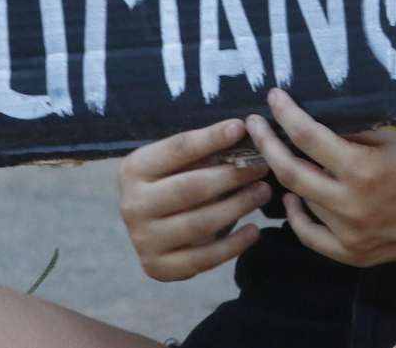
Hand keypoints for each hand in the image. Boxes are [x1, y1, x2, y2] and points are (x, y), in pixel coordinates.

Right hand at [116, 118, 270, 281]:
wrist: (150, 227)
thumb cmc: (171, 184)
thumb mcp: (179, 163)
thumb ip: (204, 151)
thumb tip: (243, 133)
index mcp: (134, 169)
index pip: (177, 150)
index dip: (210, 138)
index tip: (240, 129)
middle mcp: (132, 205)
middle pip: (189, 188)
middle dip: (231, 176)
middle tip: (261, 167)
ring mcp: (143, 240)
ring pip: (199, 224)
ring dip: (238, 207)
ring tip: (263, 192)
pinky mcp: (158, 267)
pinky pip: (202, 259)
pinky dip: (233, 246)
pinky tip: (254, 230)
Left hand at [244, 88, 395, 267]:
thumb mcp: (388, 136)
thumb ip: (347, 134)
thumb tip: (305, 123)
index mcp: (362, 170)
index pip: (307, 137)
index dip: (285, 114)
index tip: (273, 97)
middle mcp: (352, 206)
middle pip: (291, 172)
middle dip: (268, 143)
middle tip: (256, 124)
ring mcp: (352, 236)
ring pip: (301, 201)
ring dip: (287, 176)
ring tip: (281, 155)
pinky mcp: (356, 256)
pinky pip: (311, 237)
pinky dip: (297, 216)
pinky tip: (293, 198)